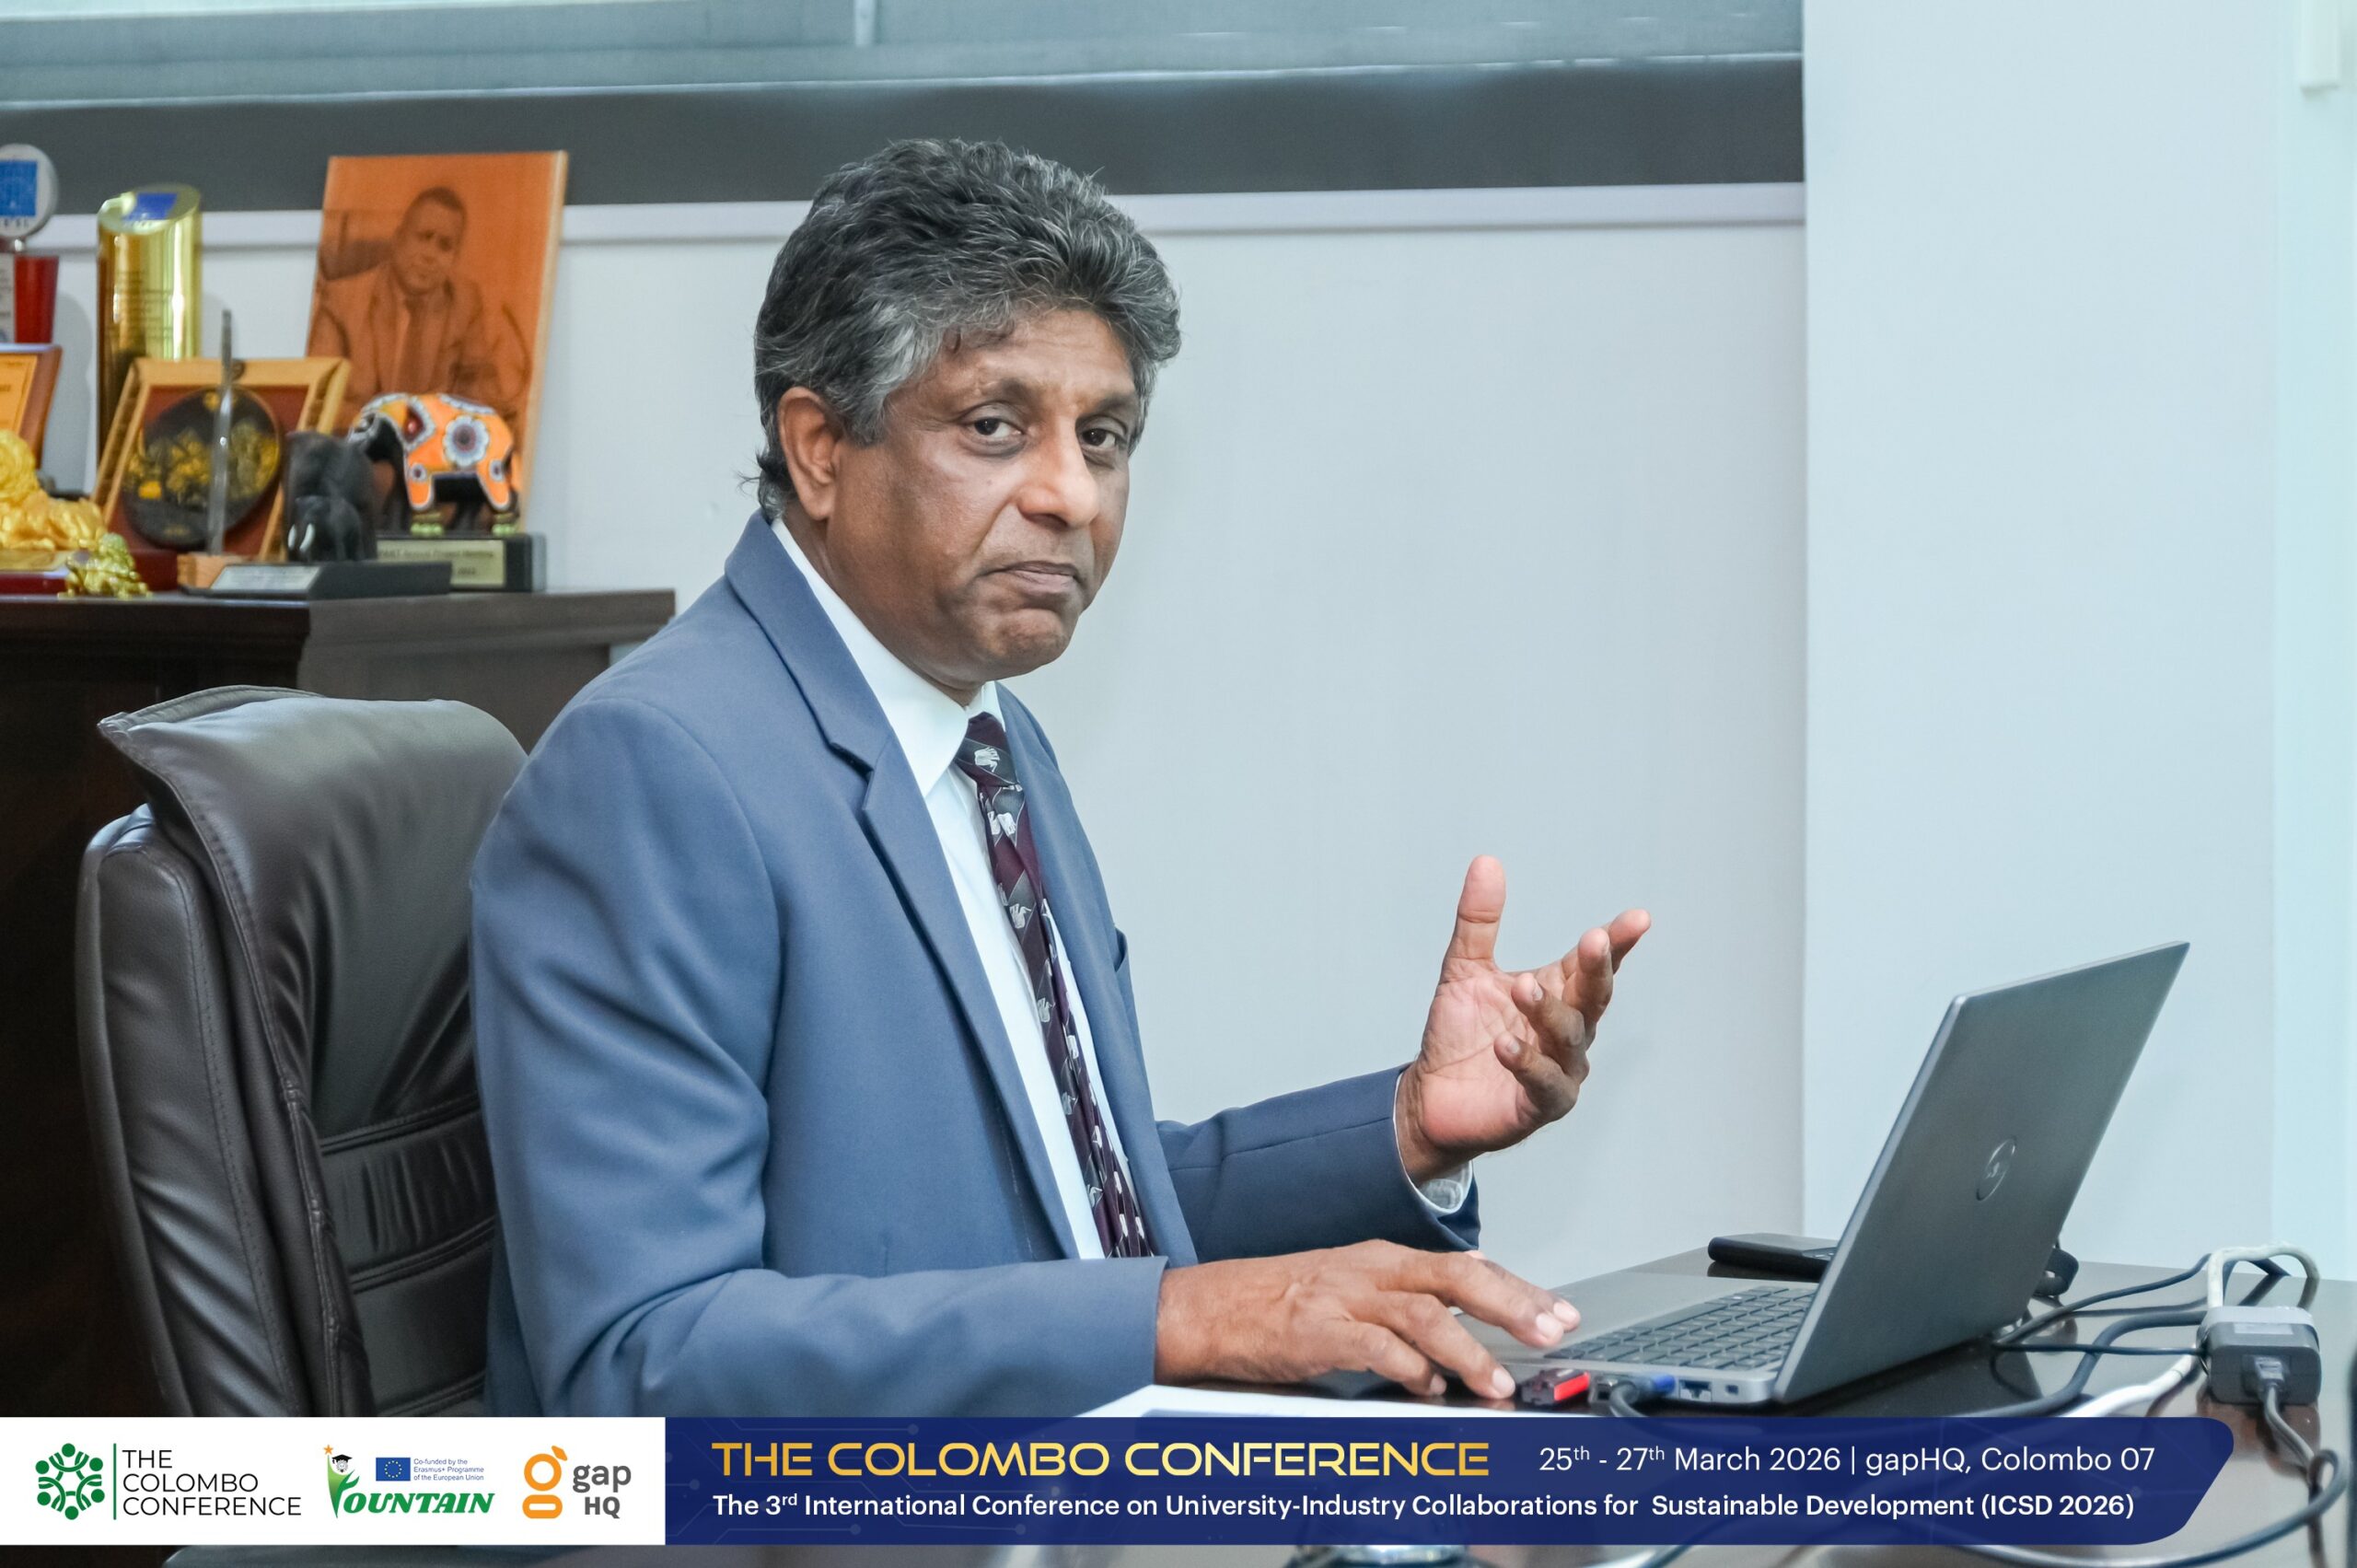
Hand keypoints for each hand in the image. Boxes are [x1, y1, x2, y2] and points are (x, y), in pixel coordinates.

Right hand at [1153, 1240, 1581, 1398]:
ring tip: (1495, 1383)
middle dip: (1511, 1305)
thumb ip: (1409, 1295)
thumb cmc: (1280, 1302)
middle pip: (1457, 1277)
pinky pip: (1373, 1346)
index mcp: (1386, 1260)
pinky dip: (1406, 1368)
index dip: (1519, 1289)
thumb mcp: (1354, 1285)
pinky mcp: (1318, 1330)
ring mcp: (1345, 1298)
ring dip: (1466, 1351)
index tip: (1559, 1312)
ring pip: (1422, 1314)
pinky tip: (1425, 1388)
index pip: (1467, 1267)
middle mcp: (1372, 1271)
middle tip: (1550, 1331)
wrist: (1212, 1306)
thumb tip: (1468, 1302)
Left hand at [1396, 855, 1648, 1179]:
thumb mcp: (1464, 968)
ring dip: (1548, 1011)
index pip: (1592, 966)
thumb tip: (1486, 861)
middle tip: (1593, 940)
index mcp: (1557, 994)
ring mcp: (1560, 1069)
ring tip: (1521, 987)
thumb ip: (1479, 921)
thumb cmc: (1460, 1034)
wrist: (1431, 1095)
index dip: (1617, 944)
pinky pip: (1544, 1082)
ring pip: (1569, 1037)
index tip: (1639, 919)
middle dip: (1596, 969)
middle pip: (1592, 997)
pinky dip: (1528, 1062)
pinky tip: (1506, 1044)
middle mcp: (1568, 1031)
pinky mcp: (1539, 1106)